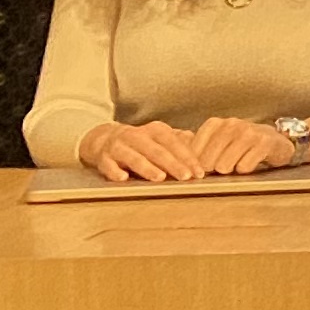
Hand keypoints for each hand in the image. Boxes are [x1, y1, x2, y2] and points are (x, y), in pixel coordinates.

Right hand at [84, 120, 205, 182]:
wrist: (103, 139)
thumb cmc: (140, 143)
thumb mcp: (161, 139)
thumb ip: (181, 144)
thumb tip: (207, 152)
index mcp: (155, 130)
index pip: (174, 143)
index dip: (188, 157)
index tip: (200, 172)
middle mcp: (136, 135)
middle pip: (157, 150)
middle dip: (173, 164)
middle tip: (186, 177)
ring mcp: (118, 146)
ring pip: (134, 157)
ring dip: (147, 167)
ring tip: (160, 178)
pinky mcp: (103, 158)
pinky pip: (108, 165)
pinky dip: (115, 171)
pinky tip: (123, 178)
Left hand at [188, 117, 299, 175]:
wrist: (276, 141)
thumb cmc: (242, 146)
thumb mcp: (219, 143)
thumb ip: (198, 150)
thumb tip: (175, 164)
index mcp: (215, 124)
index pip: (193, 149)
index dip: (193, 165)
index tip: (196, 174)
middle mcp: (230, 124)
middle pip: (207, 159)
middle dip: (210, 170)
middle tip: (218, 172)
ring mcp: (248, 132)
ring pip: (224, 163)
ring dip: (227, 170)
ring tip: (233, 168)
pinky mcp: (264, 142)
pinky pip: (245, 165)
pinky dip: (243, 170)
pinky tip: (247, 166)